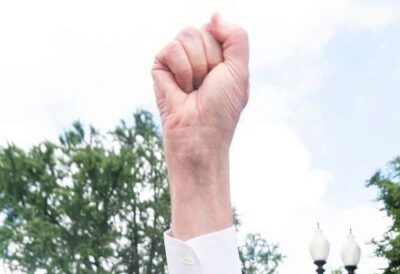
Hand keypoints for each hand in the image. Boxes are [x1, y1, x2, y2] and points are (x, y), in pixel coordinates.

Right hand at [152, 15, 248, 164]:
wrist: (200, 133)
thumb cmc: (221, 108)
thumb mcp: (239, 70)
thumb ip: (236, 37)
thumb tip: (214, 15)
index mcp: (218, 53)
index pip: (218, 28)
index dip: (223, 52)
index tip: (222, 76)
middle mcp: (197, 53)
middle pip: (203, 29)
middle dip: (210, 60)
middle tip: (207, 85)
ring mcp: (178, 58)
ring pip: (187, 34)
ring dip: (196, 66)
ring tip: (194, 88)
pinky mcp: (160, 65)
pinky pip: (171, 48)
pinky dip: (181, 71)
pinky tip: (181, 89)